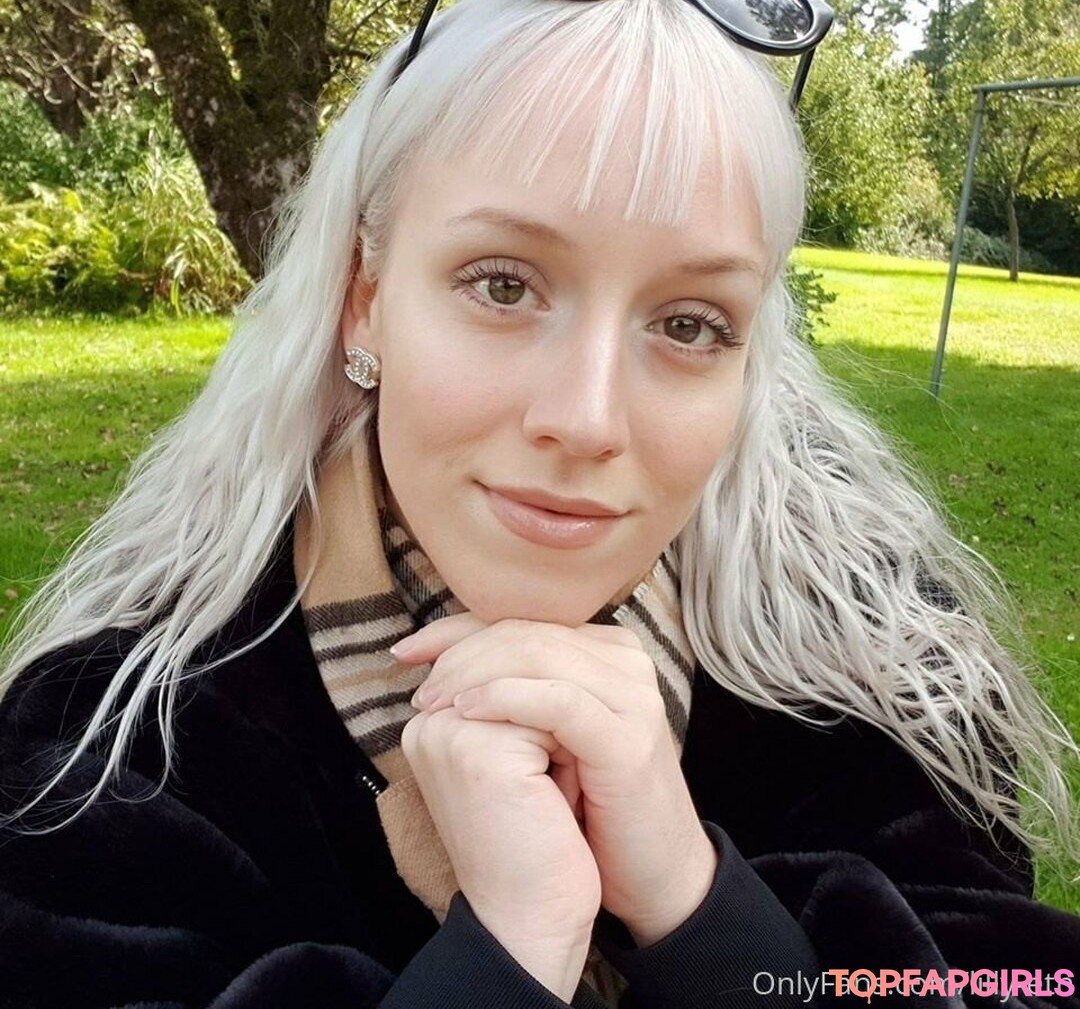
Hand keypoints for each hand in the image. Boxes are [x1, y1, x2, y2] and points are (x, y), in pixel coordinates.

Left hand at [395, 614, 718, 945]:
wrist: (648, 875)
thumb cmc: (589, 805)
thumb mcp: (546, 735)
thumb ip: (515, 690)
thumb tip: (439, 661)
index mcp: (608, 651)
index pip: (522, 620)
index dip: (458, 628)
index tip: (406, 651)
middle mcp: (626, 661)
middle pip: (527, 632)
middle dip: (460, 650)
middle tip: (418, 682)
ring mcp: (633, 696)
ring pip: (537, 655)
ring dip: (473, 672)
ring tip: (433, 700)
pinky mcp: (628, 738)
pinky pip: (557, 700)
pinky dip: (504, 698)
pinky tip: (467, 711)